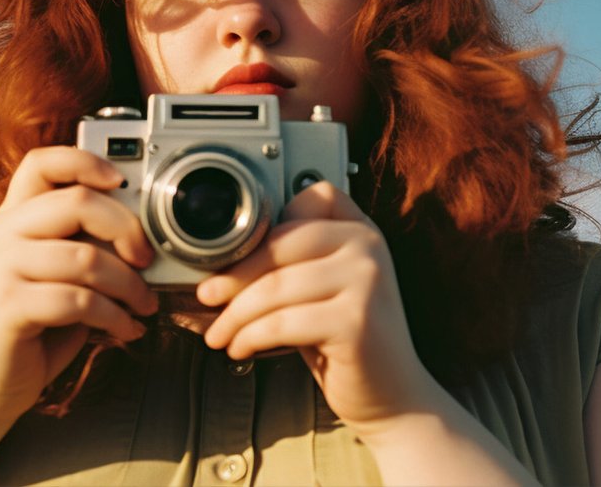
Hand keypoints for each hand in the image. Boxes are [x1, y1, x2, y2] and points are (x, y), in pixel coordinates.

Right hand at [0, 147, 158, 422]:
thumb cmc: (32, 328)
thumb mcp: (56, 274)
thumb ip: (81, 244)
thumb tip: (141, 231)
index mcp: (9, 217)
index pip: (41, 162)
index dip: (86, 162)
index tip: (123, 183)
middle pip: (77, 202)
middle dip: (127, 229)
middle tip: (147, 260)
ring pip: (87, 257)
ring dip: (130, 285)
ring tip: (144, 305)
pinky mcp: (6, 307)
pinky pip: (80, 301)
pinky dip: (115, 317)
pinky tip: (126, 330)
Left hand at [196, 182, 438, 430]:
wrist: (393, 396)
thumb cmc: (346, 343)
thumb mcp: (321, 291)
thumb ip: (291, 265)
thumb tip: (221, 261)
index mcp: (362, 230)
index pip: (304, 202)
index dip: (265, 228)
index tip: (230, 259)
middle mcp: (368, 246)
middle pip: (281, 244)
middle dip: (234, 275)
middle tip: (207, 297)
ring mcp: (366, 280)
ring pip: (275, 286)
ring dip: (235, 315)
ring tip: (219, 334)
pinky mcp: (356, 320)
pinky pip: (283, 322)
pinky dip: (251, 336)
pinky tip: (240, 348)